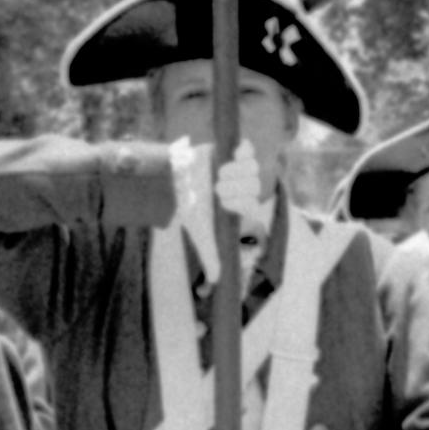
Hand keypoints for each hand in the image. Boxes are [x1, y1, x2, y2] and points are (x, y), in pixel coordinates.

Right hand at [170, 137, 264, 274]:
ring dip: (235, 171)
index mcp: (238, 206)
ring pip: (252, 168)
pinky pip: (248, 150)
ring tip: (219, 173)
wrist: (174, 178)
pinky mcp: (233, 152)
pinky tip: (234, 154)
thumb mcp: (199, 232)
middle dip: (236, 187)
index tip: (222, 201)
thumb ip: (210, 253)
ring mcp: (239, 169)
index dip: (240, 201)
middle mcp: (242, 188)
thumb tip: (216, 280)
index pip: (251, 203)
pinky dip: (244, 150)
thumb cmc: (188, 206)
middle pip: (255, 185)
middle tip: (217, 188)